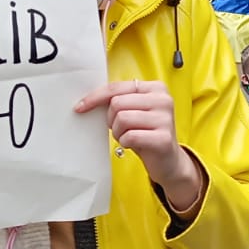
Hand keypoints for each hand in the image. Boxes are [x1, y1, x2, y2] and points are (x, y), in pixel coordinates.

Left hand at [74, 79, 201, 208]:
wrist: (168, 161)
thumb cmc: (146, 133)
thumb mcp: (135, 112)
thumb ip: (119, 100)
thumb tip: (87, 100)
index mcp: (155, 88)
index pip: (117, 87)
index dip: (95, 97)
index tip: (80, 107)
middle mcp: (163, 99)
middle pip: (117, 103)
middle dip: (111, 119)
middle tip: (120, 129)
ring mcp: (165, 118)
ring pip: (122, 119)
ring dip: (118, 132)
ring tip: (128, 137)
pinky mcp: (163, 138)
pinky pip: (129, 136)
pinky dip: (125, 142)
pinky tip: (133, 144)